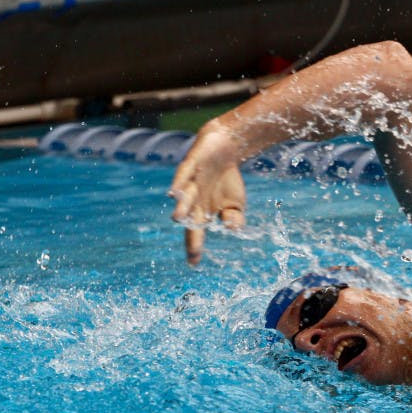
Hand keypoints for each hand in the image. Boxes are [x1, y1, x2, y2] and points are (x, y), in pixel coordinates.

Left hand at [169, 122, 246, 264]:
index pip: (196, 233)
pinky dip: (179, 182)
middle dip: (191, 234)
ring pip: (185, 197)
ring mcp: (190, 183)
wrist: (225, 148)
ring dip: (182, 207)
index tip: (194, 264)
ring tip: (179, 219)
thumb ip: (235, 219)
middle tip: (193, 251)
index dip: (194, 247)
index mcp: (202, 212)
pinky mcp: (190, 165)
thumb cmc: (226, 181)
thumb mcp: (236, 205)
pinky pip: (183, 174)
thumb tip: (231, 228)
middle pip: (189, 219)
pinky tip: (174, 192)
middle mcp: (193, 201)